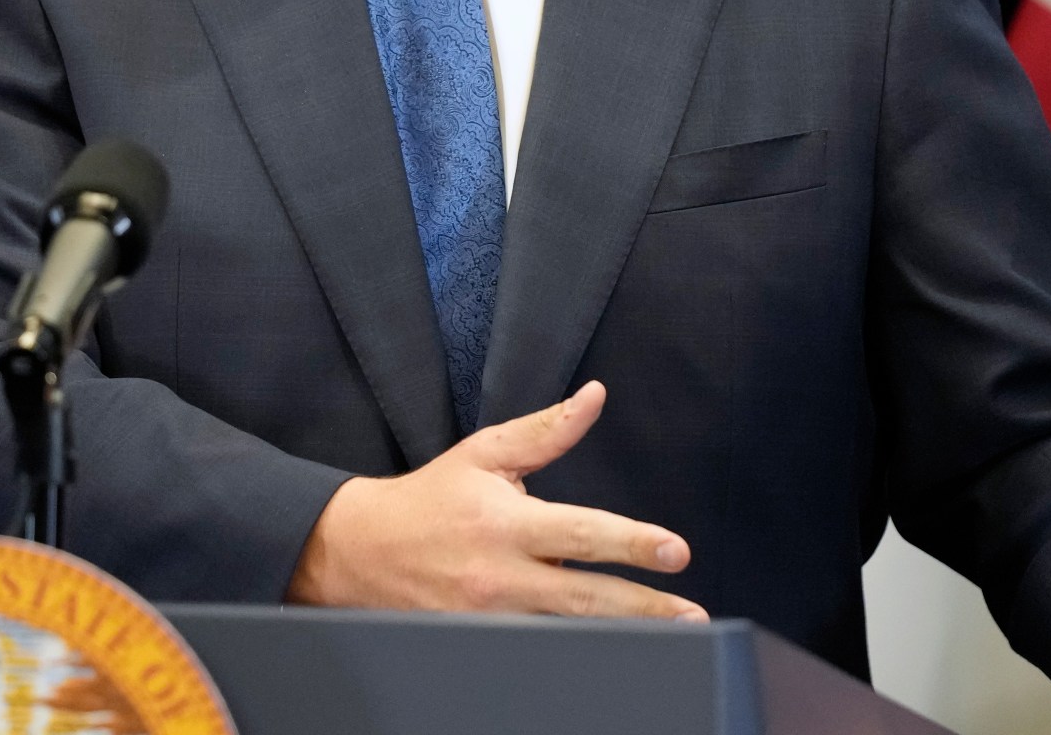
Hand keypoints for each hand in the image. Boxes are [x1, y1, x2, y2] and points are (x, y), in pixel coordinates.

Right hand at [286, 380, 704, 620]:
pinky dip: (575, 651)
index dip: (631, 543)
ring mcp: (488, 619)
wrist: (359, 552)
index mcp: (504, 522)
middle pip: (583, 598)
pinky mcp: (478, 643)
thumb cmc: (430, 499)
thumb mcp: (485, 454)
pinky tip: (615, 654)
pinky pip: (536, 650)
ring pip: (565, 633)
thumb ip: (546, 431)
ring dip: (620, 635)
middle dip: (643, 607)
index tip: (676, 551)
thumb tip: (595, 396)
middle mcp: (499, 576)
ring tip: (673, 639)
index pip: (580, 533)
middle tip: (691, 612)